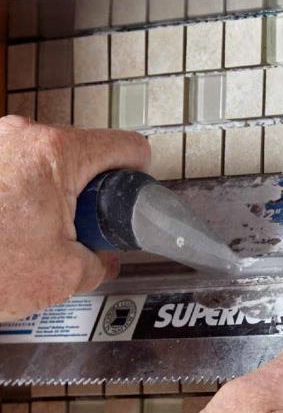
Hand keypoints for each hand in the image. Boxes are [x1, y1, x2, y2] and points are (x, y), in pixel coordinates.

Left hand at [0, 116, 149, 319]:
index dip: (140, 173)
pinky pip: (16, 170)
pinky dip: (22, 197)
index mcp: (57, 153)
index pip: (127, 146)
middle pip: (85, 157)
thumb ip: (100, 263)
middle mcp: (23, 137)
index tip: (134, 193)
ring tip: (34, 236)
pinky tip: (9, 230)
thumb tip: (102, 260)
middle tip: (75, 232)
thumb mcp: (63, 275)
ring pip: (47, 165)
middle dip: (87, 196)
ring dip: (52, 199)